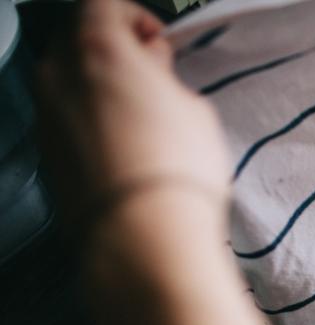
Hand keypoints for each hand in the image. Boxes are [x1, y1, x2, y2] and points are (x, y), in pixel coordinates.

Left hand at [35, 0, 230, 259]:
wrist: (146, 237)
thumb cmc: (173, 173)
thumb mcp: (194, 110)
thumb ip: (165, 78)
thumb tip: (152, 71)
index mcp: (96, 48)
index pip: (104, 5)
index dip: (137, 19)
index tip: (158, 41)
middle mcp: (58, 77)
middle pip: (79, 43)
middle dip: (114, 55)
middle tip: (152, 79)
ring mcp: (47, 121)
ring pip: (70, 88)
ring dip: (100, 94)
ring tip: (143, 123)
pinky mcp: (46, 161)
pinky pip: (67, 128)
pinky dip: (91, 131)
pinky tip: (127, 156)